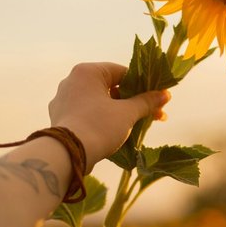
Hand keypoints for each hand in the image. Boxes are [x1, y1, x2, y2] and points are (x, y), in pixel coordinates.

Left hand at [48, 62, 170, 171]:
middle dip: (132, 101)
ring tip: (137, 125)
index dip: (142, 85)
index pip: (121, 72)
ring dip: (118, 111)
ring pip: (98, 101)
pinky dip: (101, 119)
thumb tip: (165, 95)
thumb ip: (146, 102)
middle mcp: (72, 81)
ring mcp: (63, 99)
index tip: (156, 98)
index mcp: (87, 72)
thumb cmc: (99, 126)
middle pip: (110, 87)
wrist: (68, 154)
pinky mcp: (60, 117)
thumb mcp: (127, 113)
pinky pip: (86, 112)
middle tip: (151, 114)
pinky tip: (115, 131)